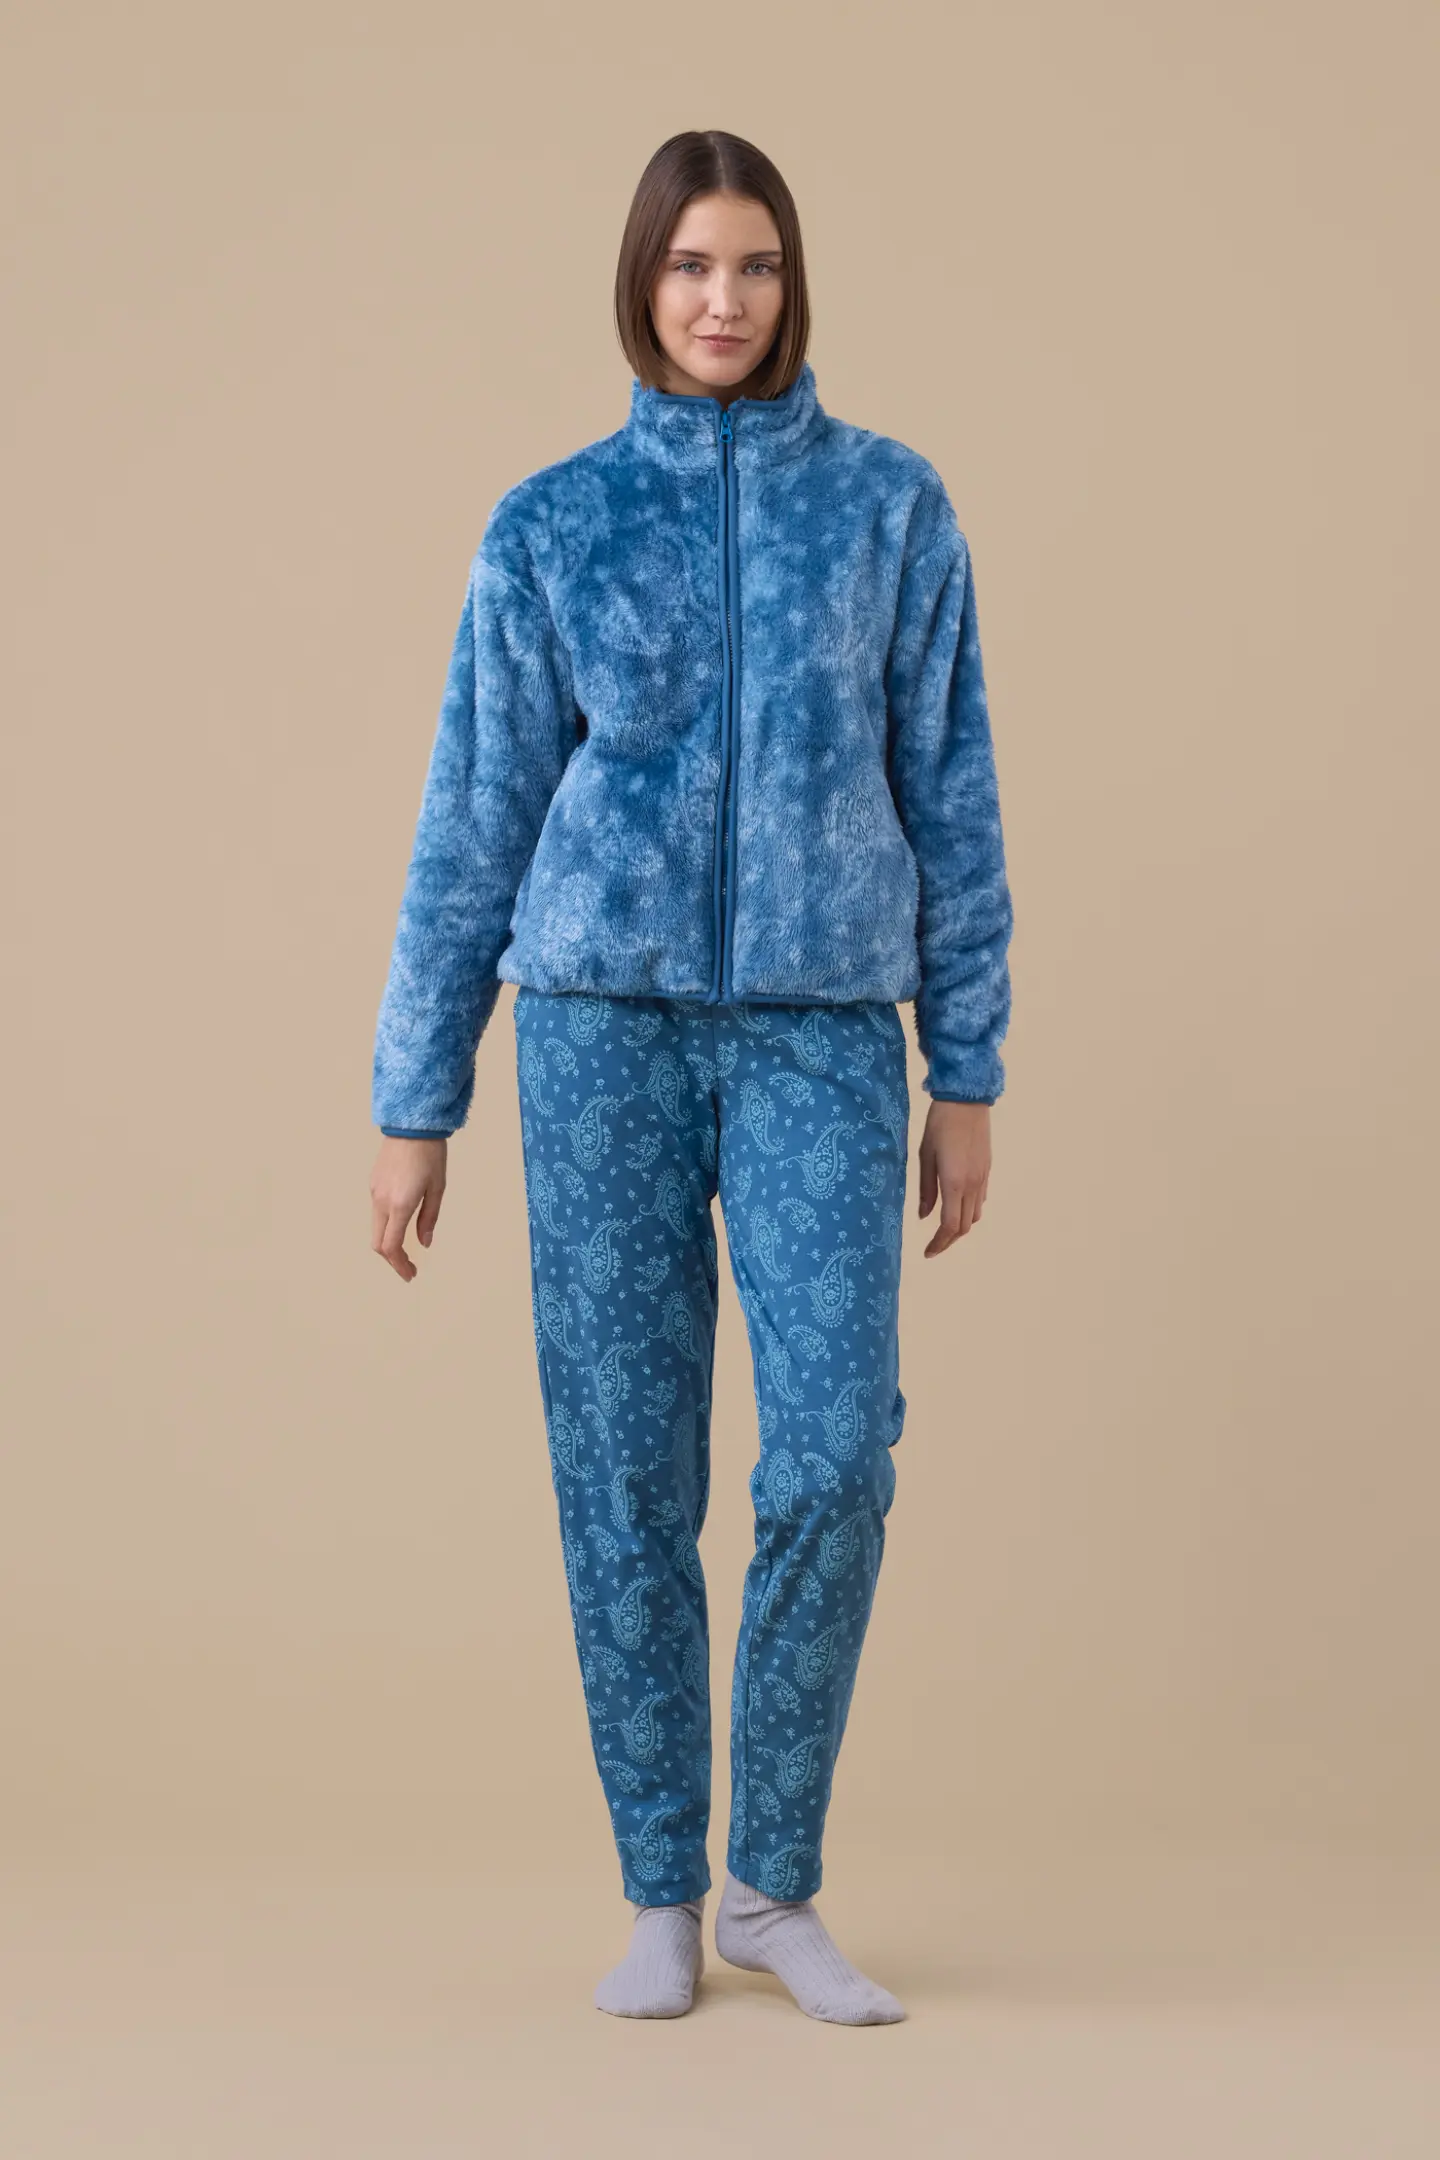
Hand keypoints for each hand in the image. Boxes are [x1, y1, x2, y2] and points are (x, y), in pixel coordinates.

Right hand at [370, 1136, 447, 1281]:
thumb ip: (429, 1219)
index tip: (411, 1274)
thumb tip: (424, 1243)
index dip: (399, 1265)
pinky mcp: (373, 1183)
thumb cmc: (430, 1155)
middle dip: (392, 1259)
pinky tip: (401, 1224)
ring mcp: (374, 1192)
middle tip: (409, 1267)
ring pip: (375, 1228)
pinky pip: (377, 1212)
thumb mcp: (437, 1188)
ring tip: (406, 1249)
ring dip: (388, 1243)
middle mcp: (382, 1201)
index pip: (391, 1246)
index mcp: (400, 1205)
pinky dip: (386, 1226)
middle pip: (378, 1243)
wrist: (411, 1124)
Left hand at [917, 1100, 990, 1257]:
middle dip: (948, 1240)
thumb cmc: (939, 1126)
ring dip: (960, 1226)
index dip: (939, 1243)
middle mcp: (972, 1185)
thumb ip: (925, 1189)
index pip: (949, 1226)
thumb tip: (923, 1216)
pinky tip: (956, 1205)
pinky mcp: (987, 1170)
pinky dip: (968, 1210)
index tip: (927, 1252)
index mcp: (954, 1183)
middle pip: (964, 1226)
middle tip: (933, 1246)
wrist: (967, 1102)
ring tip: (943, 1228)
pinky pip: (980, 1200)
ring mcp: (982, 1178)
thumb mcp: (925, 1156)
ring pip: (974, 1215)